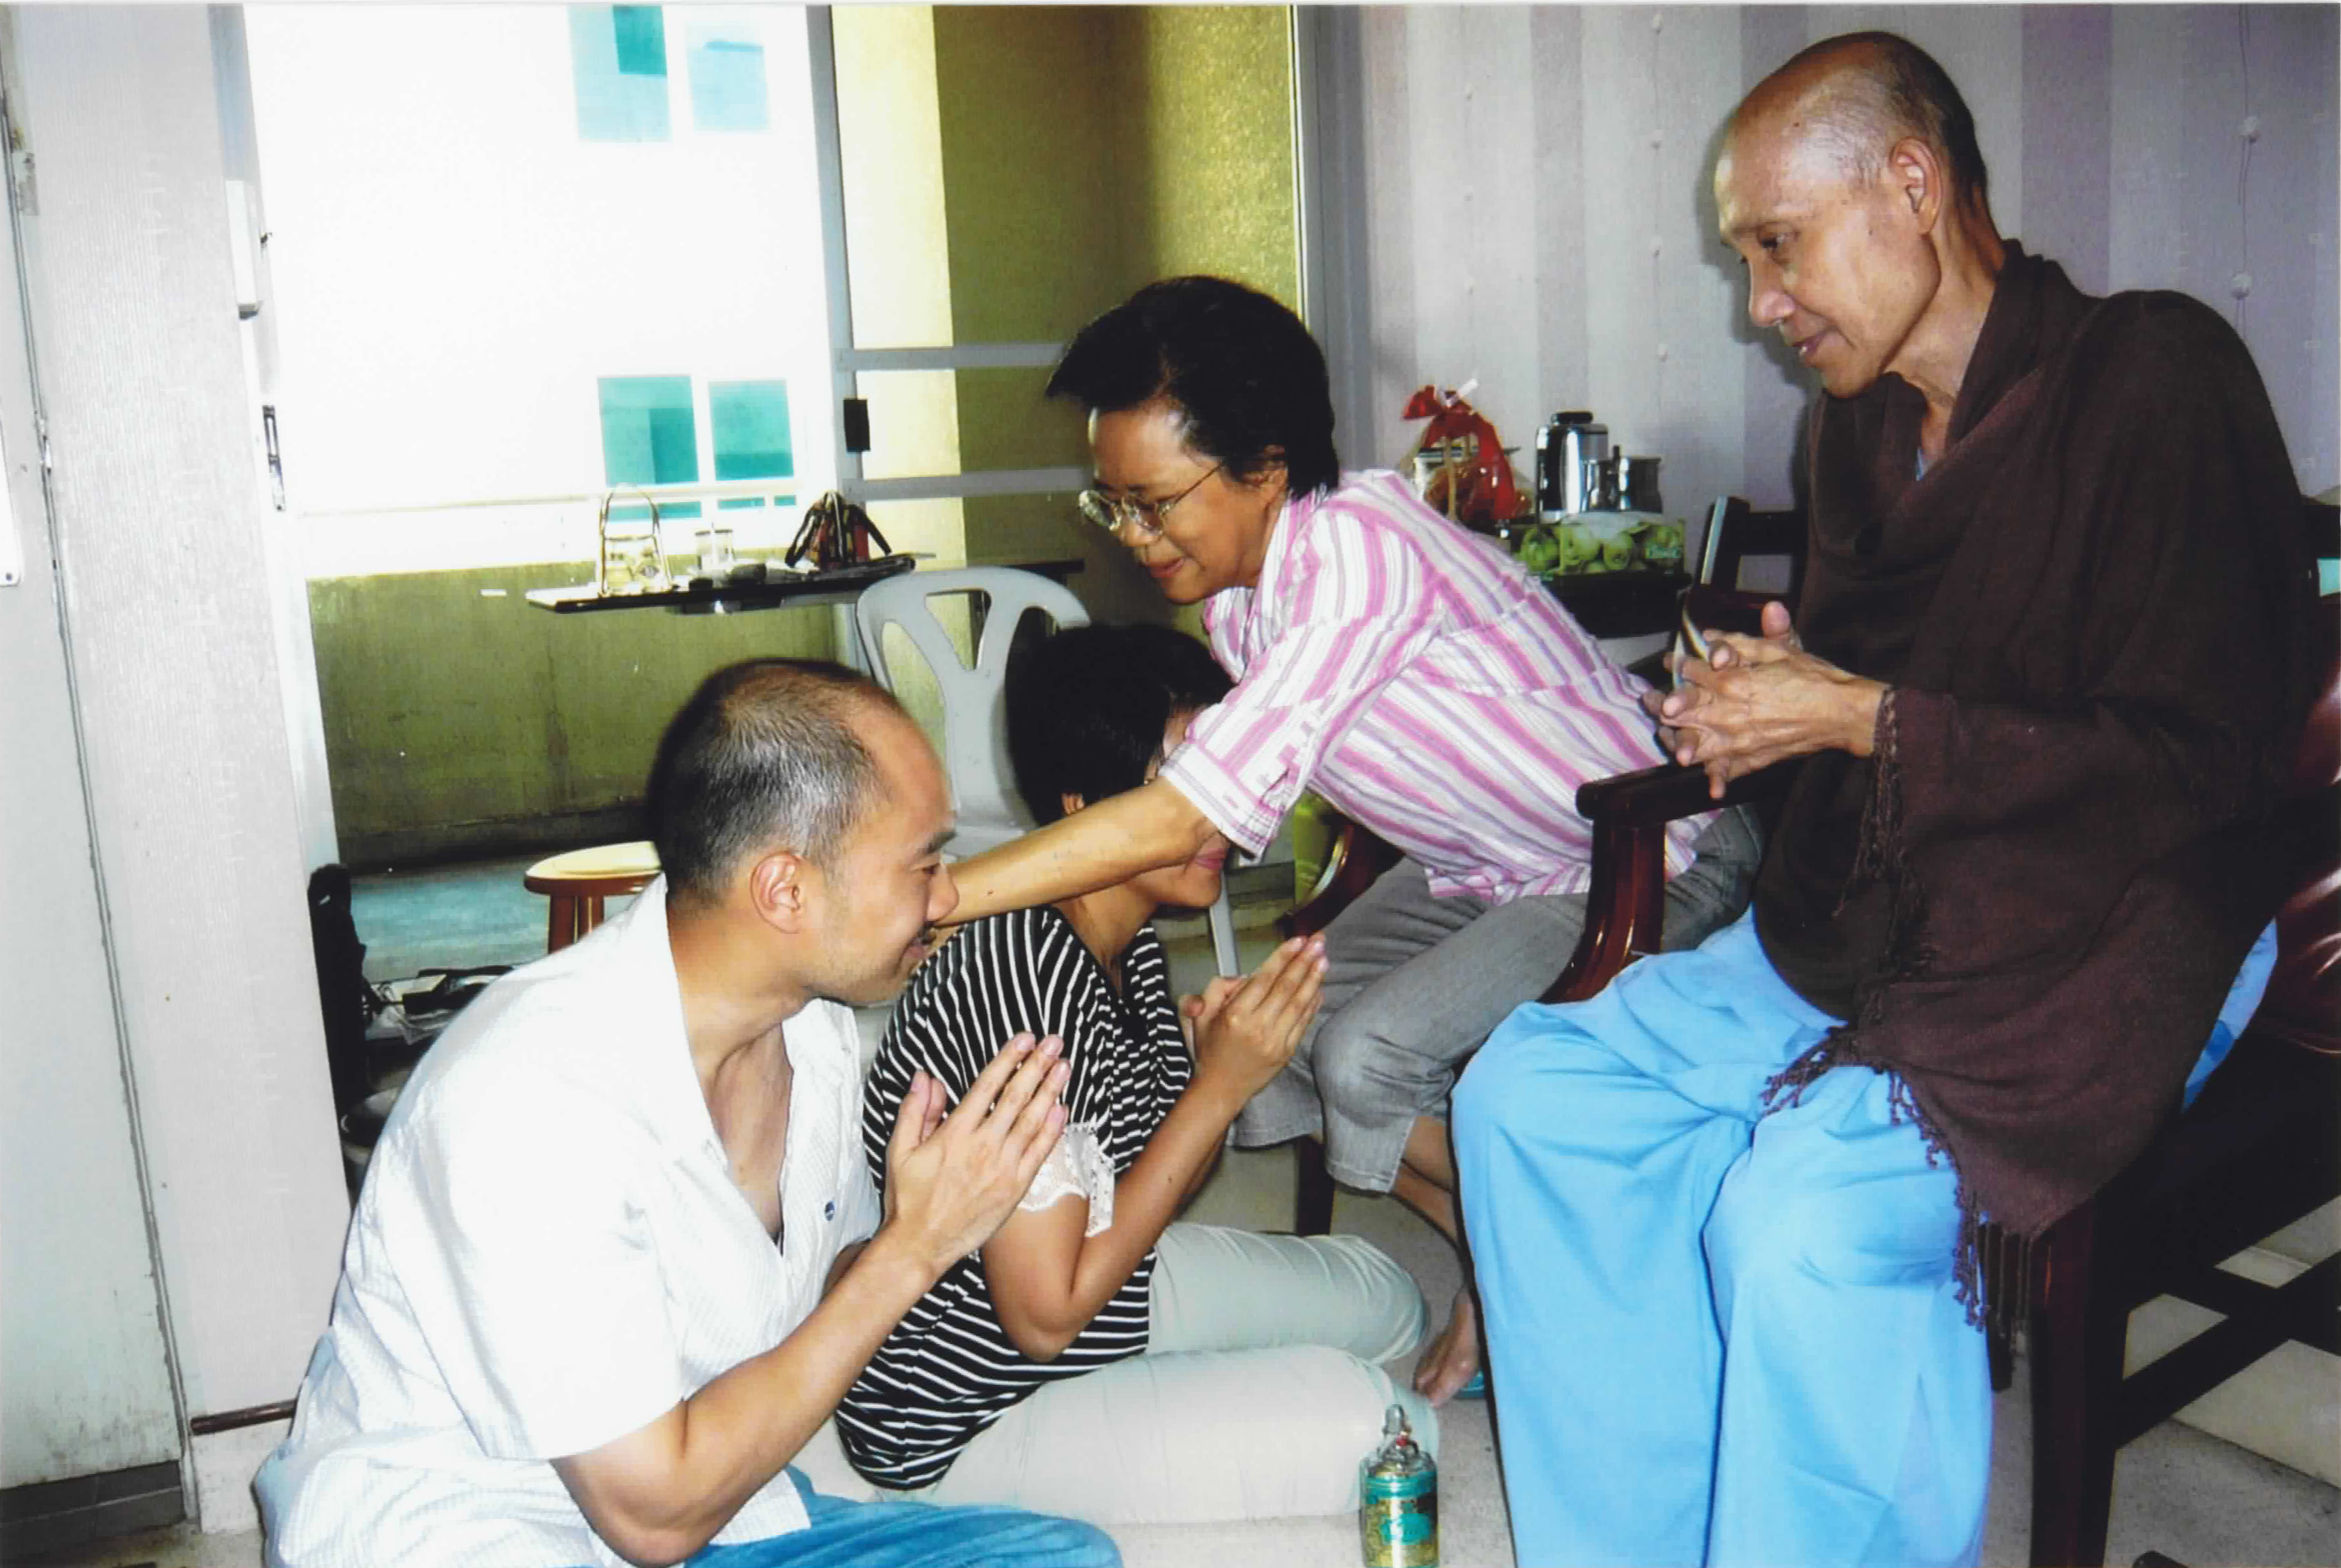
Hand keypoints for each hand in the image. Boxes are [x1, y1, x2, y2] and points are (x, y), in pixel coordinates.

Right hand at [882, 1034, 1069, 1274]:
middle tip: (1055, 1043)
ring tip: (1064, 1066)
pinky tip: (1061, 1108)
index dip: (1009, 1059)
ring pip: (1033, 1121)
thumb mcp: (899, 1150)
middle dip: (1037, 1066)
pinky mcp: (1015, 1188)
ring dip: (1050, 1090)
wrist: (921, 1245)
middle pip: (1016, 1097)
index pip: (988, 1086)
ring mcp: (1002, 1168)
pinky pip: (1039, 1152)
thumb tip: (926, 1077)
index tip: (1025, 1039)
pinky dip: (1052, 1129)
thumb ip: (915, 1110)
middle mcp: (982, 1146)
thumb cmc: (909, 1199)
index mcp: (955, 1133)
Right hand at [1186, 934, 1325, 1103]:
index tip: (1297, 940)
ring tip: (1324, 958)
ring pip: (1299, 1003)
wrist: (1221, 1089)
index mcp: (1235, 1015)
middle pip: (1287, 987)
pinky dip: (1313, 1003)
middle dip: (1304, 961)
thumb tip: (1245, 977)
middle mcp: (1257, 1027)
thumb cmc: (1210, 1049)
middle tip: (1318, 941)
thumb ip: (1217, 988)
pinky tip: (1319, 986)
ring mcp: (1275, 1041)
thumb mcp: (1199, 1016)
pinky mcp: (1287, 1051)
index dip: (1283, 956)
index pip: (1265, 978)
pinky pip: (1304, 1022)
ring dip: (1314, 978)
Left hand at [1651, 606, 1884, 796]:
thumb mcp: (1780, 649)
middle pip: (1680, 709)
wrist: (1842, 712)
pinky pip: (1727, 772)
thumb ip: (1744, 641)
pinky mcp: (1752, 759)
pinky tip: (1708, 786)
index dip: (1679, 664)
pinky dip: (1716, 779)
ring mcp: (1736, 740)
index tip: (1671, 661)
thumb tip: (1712, 633)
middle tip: (1650, 699)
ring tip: (1664, 735)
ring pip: (1692, 743)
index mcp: (1731, 682)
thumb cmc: (1814, 678)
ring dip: (1675, 739)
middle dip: (1661, 702)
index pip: (1692, 672)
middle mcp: (1727, 713)